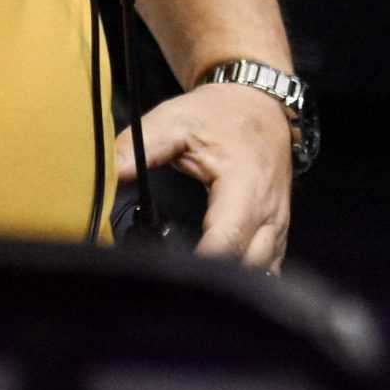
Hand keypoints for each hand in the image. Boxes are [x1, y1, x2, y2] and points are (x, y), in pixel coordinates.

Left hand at [120, 84, 292, 269]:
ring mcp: (277, 226)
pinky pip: (268, 267)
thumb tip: (111, 171)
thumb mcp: (176, 120)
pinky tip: (219, 279)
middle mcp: (268, 213)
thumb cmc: (221, 114)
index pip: (228, 239)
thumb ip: (141, 146)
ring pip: (260, 272)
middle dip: (213, 280)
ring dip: (231, 280)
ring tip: (193, 283)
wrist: (258, 104)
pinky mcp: (277, 233)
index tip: (173, 274)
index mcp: (245, 186)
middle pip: (246, 266)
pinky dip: (245, 275)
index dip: (203, 263)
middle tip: (175, 284)